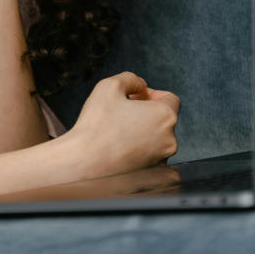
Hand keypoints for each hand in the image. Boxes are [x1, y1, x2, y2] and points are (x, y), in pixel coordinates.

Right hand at [61, 72, 180, 179]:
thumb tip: (140, 84)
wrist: (83, 164)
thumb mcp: (110, 86)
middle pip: (164, 119)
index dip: (153, 93)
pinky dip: (139, 149)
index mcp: (165, 116)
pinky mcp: (151, 174)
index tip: (135, 96)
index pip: (171, 99)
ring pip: (157, 138)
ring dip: (143, 130)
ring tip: (119, 129)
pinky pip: (150, 156)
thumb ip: (130, 79)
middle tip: (124, 110)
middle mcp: (169, 140)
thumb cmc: (97, 125)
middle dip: (147, 111)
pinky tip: (119, 146)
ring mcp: (161, 160)